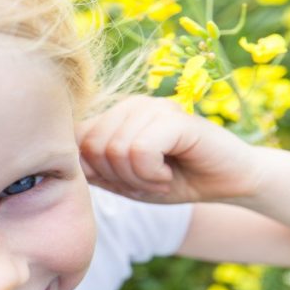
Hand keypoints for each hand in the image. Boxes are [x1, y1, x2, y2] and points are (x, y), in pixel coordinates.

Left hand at [76, 95, 261, 203]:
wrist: (227, 183)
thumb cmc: (175, 180)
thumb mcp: (124, 181)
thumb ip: (92, 170)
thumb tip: (62, 161)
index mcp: (113, 117)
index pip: (75, 142)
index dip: (94, 173)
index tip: (124, 181)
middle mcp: (130, 106)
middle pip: (92, 147)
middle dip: (117, 177)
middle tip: (147, 181)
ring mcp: (153, 107)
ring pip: (115, 150)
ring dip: (138, 178)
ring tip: (160, 177)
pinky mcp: (175, 116)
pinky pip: (140, 150)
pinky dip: (151, 173)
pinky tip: (169, 174)